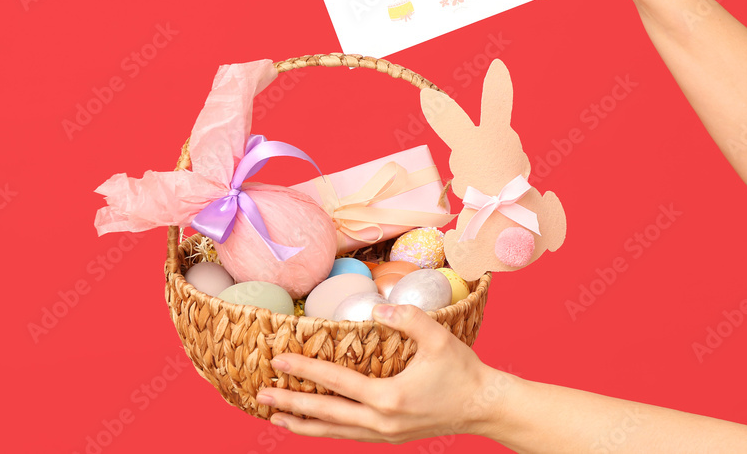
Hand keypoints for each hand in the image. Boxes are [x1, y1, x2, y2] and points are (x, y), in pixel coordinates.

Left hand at [256, 303, 514, 442]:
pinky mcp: (391, 437)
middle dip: (291, 404)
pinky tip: (316, 424)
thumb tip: (376, 308)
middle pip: (325, 414)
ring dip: (304, 424)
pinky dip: (327, 431)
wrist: (485, 407)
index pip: (335, 383)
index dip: (304, 369)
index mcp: (388, 398)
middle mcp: (381, 422)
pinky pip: (350, 435)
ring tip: (277, 419)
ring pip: (335, 433)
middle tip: (261, 395)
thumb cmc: (463, 370)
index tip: (277, 360)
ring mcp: (385, 434)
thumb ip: (407, 318)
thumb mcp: (438, 337)